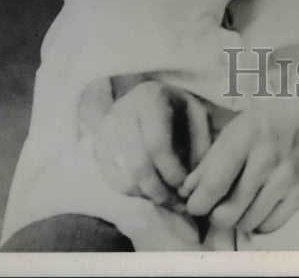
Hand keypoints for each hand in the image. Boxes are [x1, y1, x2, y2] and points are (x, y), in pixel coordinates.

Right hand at [92, 80, 210, 209]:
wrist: (148, 96)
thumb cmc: (177, 107)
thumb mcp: (197, 115)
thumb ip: (201, 143)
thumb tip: (193, 181)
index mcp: (150, 98)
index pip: (158, 146)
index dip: (173, 172)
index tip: (185, 187)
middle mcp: (123, 111)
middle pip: (138, 166)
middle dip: (160, 191)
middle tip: (176, 203)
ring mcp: (106, 130)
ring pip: (124, 178)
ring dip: (147, 196)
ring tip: (165, 198)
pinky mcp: (98, 146)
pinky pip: (113, 181)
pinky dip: (132, 193)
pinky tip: (149, 191)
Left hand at [180, 53, 298, 233]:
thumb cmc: (272, 120)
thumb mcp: (239, 127)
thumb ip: (212, 159)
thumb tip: (187, 190)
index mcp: (246, 135)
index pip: (213, 184)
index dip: (197, 203)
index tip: (194, 204)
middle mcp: (267, 158)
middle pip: (229, 211)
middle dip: (214, 215)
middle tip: (214, 208)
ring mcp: (287, 178)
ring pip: (248, 222)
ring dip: (237, 219)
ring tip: (237, 205)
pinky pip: (271, 225)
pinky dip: (258, 222)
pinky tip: (257, 208)